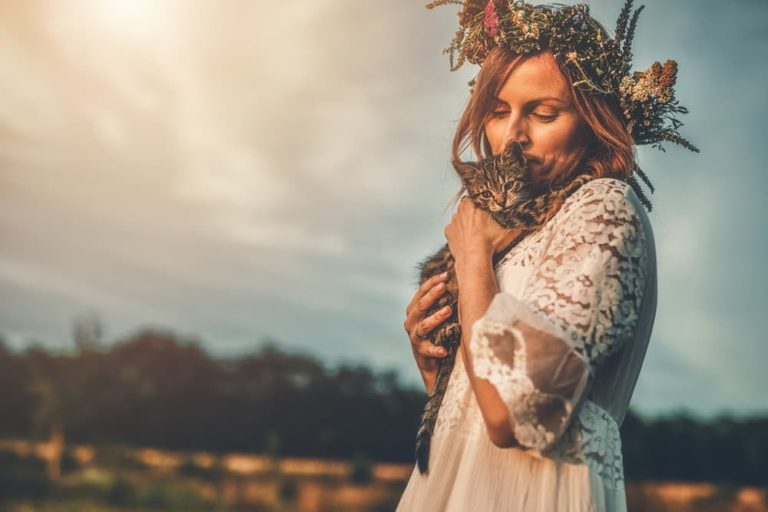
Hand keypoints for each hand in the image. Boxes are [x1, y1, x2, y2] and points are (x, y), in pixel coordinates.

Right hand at [403, 272, 451, 391]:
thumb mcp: (438, 315)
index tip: (446, 274)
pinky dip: (436, 349)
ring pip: (424, 325)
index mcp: (414, 310)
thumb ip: (444, 300)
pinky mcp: (421, 352)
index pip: (421, 292)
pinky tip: (444, 350)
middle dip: (432, 295)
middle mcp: (411, 322)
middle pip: (420, 306)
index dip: (432, 282)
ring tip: (448, 311)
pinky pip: (428, 350)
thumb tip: (463, 279)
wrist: (431, 362)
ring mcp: (415, 337)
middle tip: (444, 287)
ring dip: (436, 317)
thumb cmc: (438, 333)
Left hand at [444, 196, 522, 266]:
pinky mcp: (448, 232)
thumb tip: (527, 212)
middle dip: (477, 212)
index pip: (479, 197)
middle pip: (470, 206)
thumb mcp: (507, 226)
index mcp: (472, 202)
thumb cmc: (491, 240)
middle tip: (486, 222)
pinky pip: (455, 229)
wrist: (474, 257)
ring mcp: (453, 221)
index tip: (490, 210)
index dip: (486, 203)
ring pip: (462, 217)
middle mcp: (460, 209)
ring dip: (468, 222)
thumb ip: (515, 217)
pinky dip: (460, 233)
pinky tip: (469, 238)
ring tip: (478, 232)